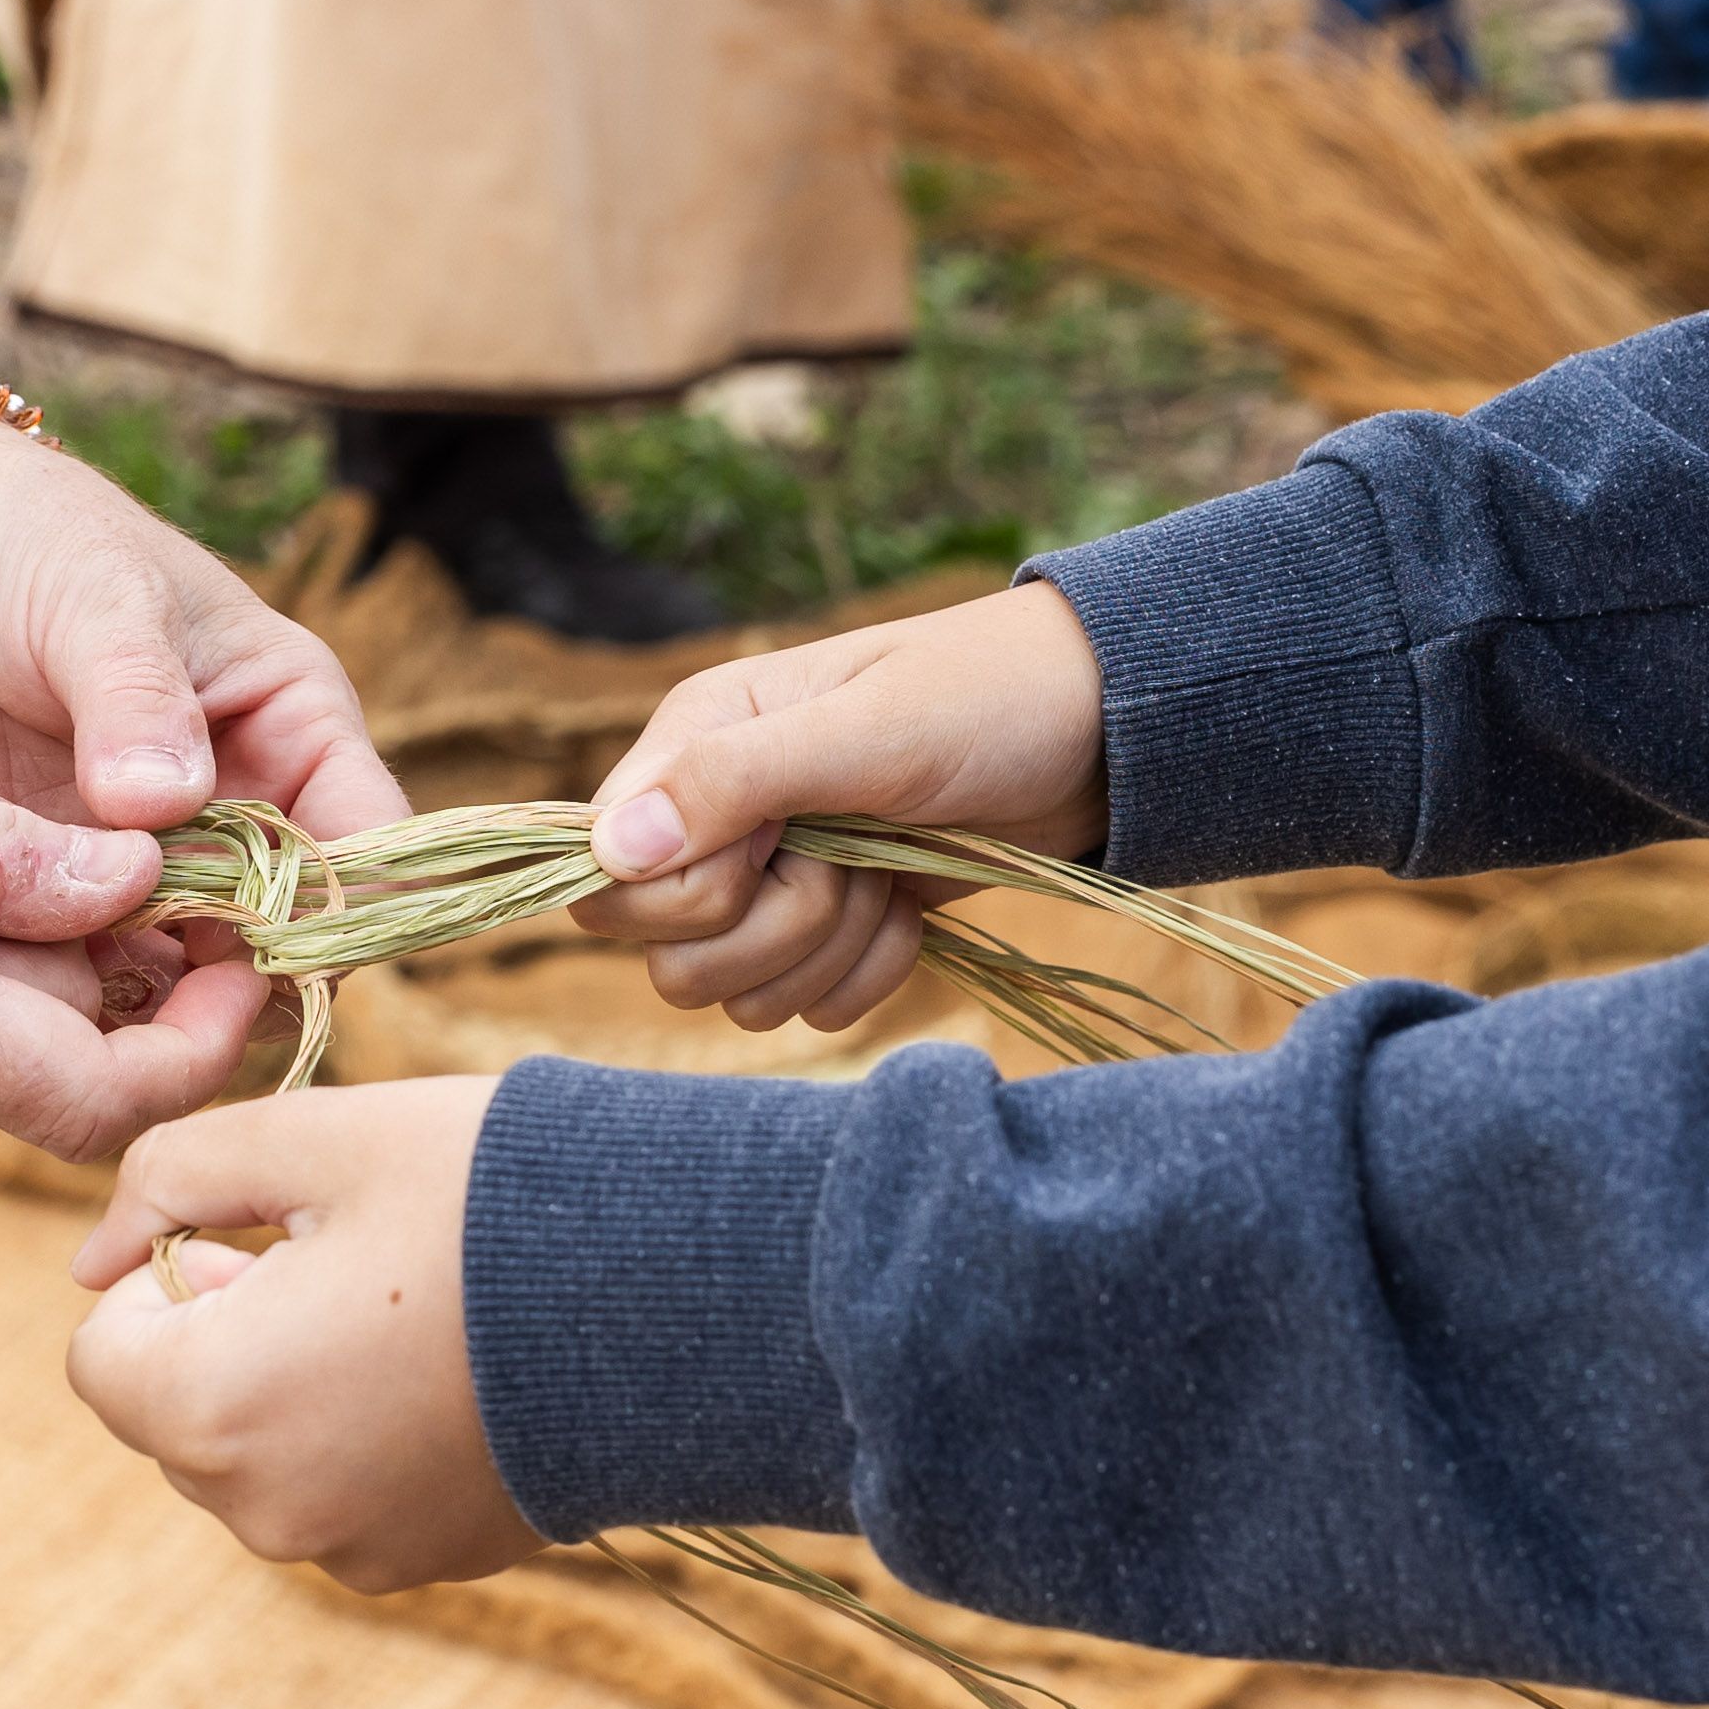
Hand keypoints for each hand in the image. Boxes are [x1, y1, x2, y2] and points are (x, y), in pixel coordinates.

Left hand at [0, 412, 409, 1021]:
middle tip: (136, 981)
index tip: (265, 949)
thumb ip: (136, 698)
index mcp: (291, 727)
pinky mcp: (49, 895)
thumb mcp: (96, 596)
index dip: (341, 914)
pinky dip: (38, 980)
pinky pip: (71, 976)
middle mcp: (235, 813)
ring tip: (36, 946)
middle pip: (277, 945)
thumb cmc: (23, 536)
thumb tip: (169, 803)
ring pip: (176, 983)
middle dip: (223, 983)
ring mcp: (139, 864)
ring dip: (125, 997)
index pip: (367, 845)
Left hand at [66, 1077, 539, 1589]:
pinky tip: (461, 1367)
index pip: (103, 1354)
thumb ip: (170, 1176)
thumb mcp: (316, 1139)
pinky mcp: (431, 1564)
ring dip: (300, 1387)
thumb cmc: (490, 1194)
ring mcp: (351, 1550)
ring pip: (263, 1457)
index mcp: (212, 1404)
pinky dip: (372, 1438)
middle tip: (348, 1260)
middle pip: (179, 1413)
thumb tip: (91, 1256)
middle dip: (230, 1335)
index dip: (168, 1277)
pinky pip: (345, 1495)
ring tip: (416, 1308)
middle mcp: (264, 1508)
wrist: (687, 1291)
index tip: (263, 1235)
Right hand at [565, 582, 1107, 1033]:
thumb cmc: (987, 701)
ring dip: (829, 950)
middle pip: (667, 956)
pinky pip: (808, 1007)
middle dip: (772, 932)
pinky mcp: (834, 928)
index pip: (608, 875)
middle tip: (847, 864)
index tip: (777, 849)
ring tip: (889, 876)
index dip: (688, 894)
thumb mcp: (867, 731)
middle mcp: (720, 816)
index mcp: (699, 743)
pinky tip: (912, 910)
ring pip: (737, 994)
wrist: (1101, 733)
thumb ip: (733, 782)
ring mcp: (776, 877)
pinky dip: (870, 972)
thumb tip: (609, 851)